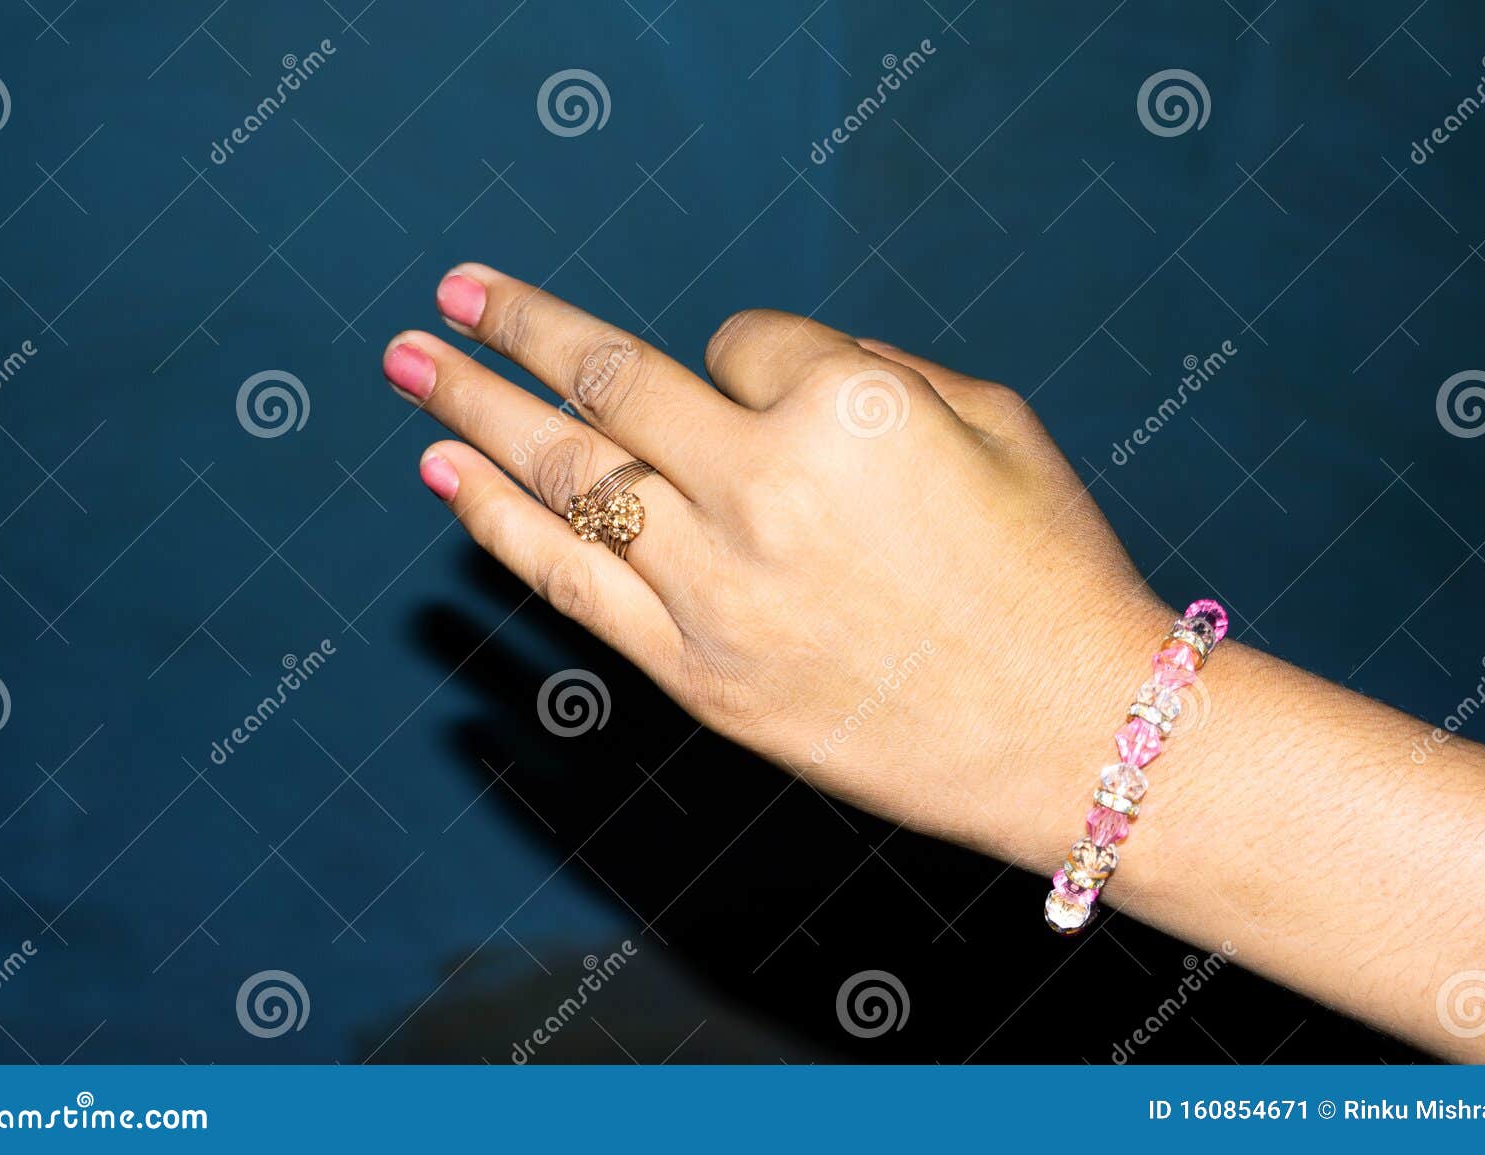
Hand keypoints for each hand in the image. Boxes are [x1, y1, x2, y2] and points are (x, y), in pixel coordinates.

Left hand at [383, 264, 1169, 864]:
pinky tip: (448, 476)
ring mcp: (719, 588)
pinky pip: (575, 585)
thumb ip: (862, 368)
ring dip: (477, 410)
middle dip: (519, 327)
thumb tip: (753, 368)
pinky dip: (501, 525)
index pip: (742, 339)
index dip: (746, 355)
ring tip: (412, 363)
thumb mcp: (992, 419)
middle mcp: (765, 488)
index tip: (764, 387)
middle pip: (610, 384)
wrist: (1072, 734)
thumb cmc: (1050, 571)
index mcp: (848, 408)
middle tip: (453, 294)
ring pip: (568, 477)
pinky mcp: (697, 675)